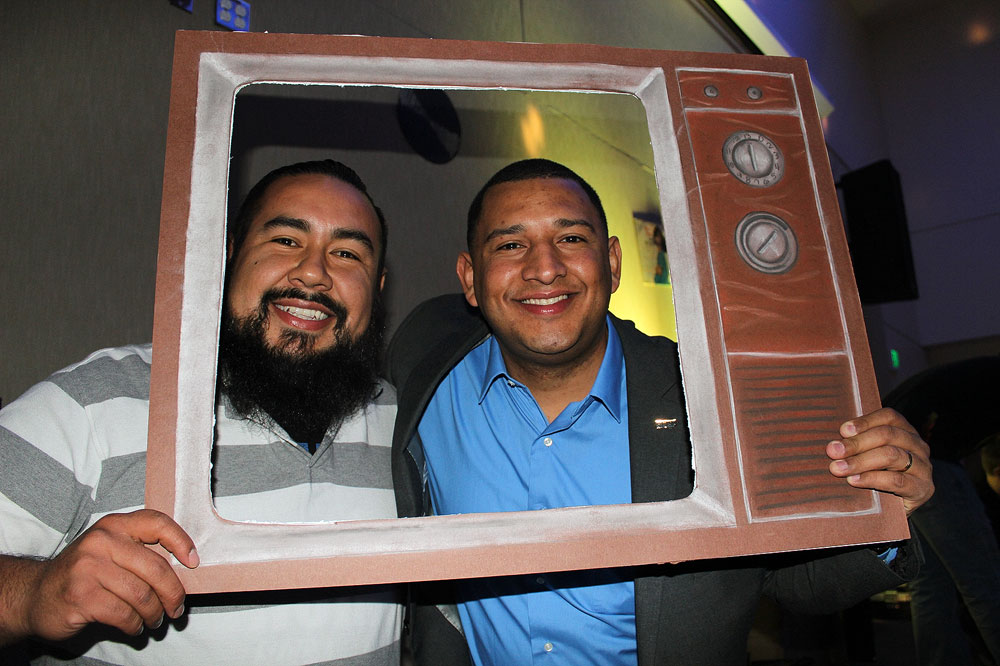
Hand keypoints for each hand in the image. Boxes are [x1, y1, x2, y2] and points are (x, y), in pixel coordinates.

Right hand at [23, 509, 197, 640]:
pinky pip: (124, 614)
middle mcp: (101, 541)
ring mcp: (88, 568)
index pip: (157, 523)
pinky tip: (135, 626)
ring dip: (155, 613)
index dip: (181, 541)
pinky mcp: (81, 596)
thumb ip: (141, 551)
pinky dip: (135, 624)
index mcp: (114, 525)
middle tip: (177, 608)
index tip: (193, 561)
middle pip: (156, 567)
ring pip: (142, 595)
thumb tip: (184, 568)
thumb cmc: (84, 573)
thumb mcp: (110, 550)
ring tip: (155, 619)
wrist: (36, 594)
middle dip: (173, 593)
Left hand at [826, 407, 933, 514]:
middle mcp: (918, 446)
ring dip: (860, 461)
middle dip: (856, 443)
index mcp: (905, 431)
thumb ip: (855, 445)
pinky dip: (872, 479)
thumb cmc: (874, 478)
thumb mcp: (866, 456)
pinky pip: (897, 480)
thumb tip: (831, 442)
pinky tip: (854, 480)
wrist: (892, 513)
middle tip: (833, 451)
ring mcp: (923, 467)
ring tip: (838, 468)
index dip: (865, 421)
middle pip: (888, 435)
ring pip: (891, 455)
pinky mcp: (923, 489)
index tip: (842, 430)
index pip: (889, 417)